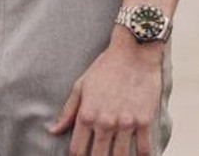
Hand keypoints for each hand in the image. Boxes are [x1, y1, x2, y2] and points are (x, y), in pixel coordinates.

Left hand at [48, 36, 163, 155]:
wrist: (134, 52)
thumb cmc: (106, 67)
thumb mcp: (81, 86)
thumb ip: (68, 112)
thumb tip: (53, 131)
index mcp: (87, 115)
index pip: (77, 150)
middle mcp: (105, 122)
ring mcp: (126, 123)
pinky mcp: (145, 120)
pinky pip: (144, 149)